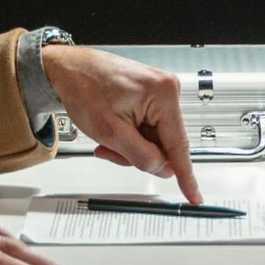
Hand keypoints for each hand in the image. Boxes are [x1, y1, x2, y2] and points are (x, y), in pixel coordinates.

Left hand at [43, 45, 202, 205]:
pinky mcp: (151, 94)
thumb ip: (142, 156)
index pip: (179, 145)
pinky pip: (147, 127)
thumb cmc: (84, 88)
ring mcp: (159, 91)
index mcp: (163, 95)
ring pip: (154, 138)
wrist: (69, 69)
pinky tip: (113, 129)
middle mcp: (167, 89)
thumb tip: (163, 169)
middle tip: (112, 150)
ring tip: (107, 138)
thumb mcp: (111, 132)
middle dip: (138, 154)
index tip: (195, 196)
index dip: (186, 176)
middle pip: (164, 144)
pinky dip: (130, 135)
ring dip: (131, 145)